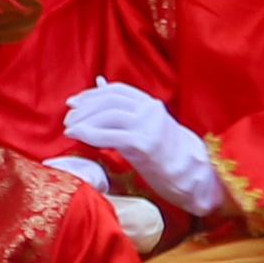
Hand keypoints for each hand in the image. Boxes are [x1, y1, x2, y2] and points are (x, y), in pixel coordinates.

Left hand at [63, 81, 223, 218]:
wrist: (195, 176)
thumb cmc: (168, 154)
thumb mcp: (148, 126)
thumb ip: (126, 111)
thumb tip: (99, 86)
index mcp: (151, 104)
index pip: (116, 91)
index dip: (92, 94)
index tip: (74, 102)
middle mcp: (150, 111)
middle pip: (109, 101)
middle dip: (84, 108)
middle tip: (68, 117)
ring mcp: (148, 127)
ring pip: (108, 115)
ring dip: (84, 121)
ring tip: (70, 129)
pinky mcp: (144, 145)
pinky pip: (110, 135)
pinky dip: (90, 134)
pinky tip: (78, 137)